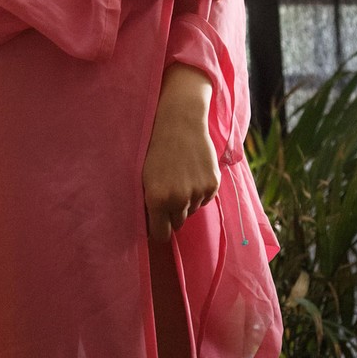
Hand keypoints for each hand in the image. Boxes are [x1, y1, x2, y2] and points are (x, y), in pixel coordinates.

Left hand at [142, 65, 219, 242]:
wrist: (180, 122)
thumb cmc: (155, 149)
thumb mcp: (144, 177)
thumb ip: (149, 204)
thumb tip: (153, 227)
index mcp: (158, 199)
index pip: (161, 234)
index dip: (159, 229)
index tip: (157, 223)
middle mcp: (179, 199)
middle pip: (178, 223)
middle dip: (173, 213)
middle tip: (169, 192)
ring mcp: (198, 192)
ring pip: (192, 210)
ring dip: (186, 201)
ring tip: (180, 176)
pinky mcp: (212, 184)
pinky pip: (205, 199)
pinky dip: (199, 191)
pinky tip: (192, 172)